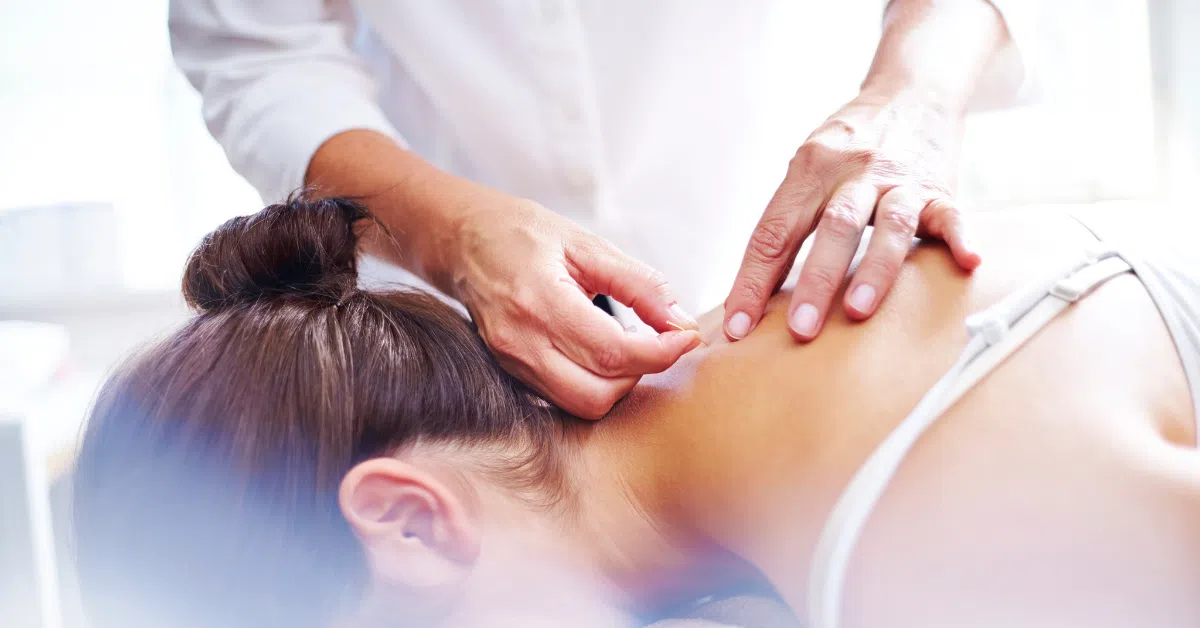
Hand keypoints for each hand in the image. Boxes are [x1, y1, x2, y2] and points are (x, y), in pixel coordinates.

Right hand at [450, 197, 700, 418]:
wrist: (463, 240)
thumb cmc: (524, 233)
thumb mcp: (586, 244)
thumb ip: (638, 284)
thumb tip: (680, 321)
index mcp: (540, 301)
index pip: (613, 352)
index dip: (660, 352)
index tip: (686, 337)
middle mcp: (521, 342)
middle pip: (597, 394)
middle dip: (639, 375)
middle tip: (656, 342)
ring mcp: (512, 362)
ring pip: (581, 405)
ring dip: (617, 385)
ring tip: (629, 348)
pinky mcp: (512, 372)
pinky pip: (562, 398)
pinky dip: (593, 385)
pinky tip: (603, 354)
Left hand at [723, 90, 981, 341]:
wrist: (910, 93)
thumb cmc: (847, 147)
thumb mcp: (808, 168)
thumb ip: (788, 220)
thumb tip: (752, 294)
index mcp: (809, 169)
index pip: (774, 232)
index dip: (753, 281)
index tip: (738, 326)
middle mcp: (853, 172)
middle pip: (832, 228)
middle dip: (814, 282)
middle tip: (801, 330)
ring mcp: (899, 180)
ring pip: (888, 226)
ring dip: (873, 271)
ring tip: (859, 311)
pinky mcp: (938, 188)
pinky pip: (950, 214)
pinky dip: (960, 237)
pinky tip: (968, 261)